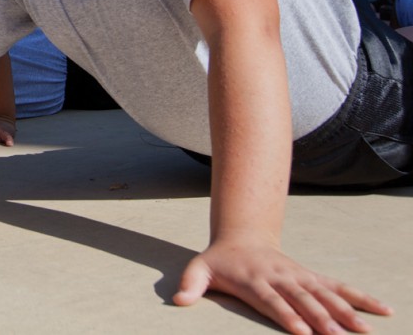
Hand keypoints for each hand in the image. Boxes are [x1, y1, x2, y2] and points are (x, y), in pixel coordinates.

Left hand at [174, 236, 391, 333]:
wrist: (241, 237)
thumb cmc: (220, 261)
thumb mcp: (199, 268)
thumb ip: (190, 284)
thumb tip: (177, 301)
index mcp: (255, 280)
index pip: (272, 300)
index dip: (286, 314)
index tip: (302, 331)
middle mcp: (281, 278)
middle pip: (302, 299)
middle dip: (321, 318)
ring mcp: (299, 277)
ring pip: (325, 294)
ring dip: (347, 312)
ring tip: (366, 331)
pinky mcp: (311, 277)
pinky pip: (339, 287)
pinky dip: (361, 298)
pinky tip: (383, 310)